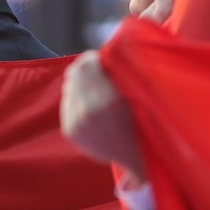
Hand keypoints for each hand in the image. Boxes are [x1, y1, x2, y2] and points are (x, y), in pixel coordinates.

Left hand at [60, 50, 145, 179]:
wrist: (136, 156)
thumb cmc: (142, 120)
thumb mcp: (137, 95)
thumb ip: (117, 75)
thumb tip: (102, 53)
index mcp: (107, 100)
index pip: (86, 65)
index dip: (92, 57)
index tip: (100, 57)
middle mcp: (88, 111)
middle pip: (73, 73)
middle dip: (84, 67)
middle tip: (95, 67)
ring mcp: (76, 123)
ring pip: (68, 87)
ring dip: (79, 83)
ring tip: (94, 87)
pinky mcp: (69, 131)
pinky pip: (66, 102)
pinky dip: (76, 98)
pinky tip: (89, 102)